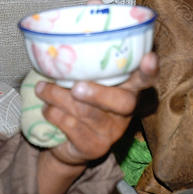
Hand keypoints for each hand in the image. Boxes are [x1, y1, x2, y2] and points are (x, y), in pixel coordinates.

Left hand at [34, 53, 158, 193]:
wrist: (67, 144)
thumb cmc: (78, 101)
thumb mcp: (86, 81)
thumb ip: (85, 68)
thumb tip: (59, 45)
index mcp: (127, 89)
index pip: (146, 79)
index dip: (149, 70)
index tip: (149, 58)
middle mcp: (125, 112)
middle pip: (123, 102)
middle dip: (97, 93)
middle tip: (75, 88)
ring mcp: (112, 132)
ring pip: (88, 112)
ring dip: (59, 98)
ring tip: (43, 88)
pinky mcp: (95, 148)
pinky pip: (73, 128)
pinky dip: (54, 114)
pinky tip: (46, 108)